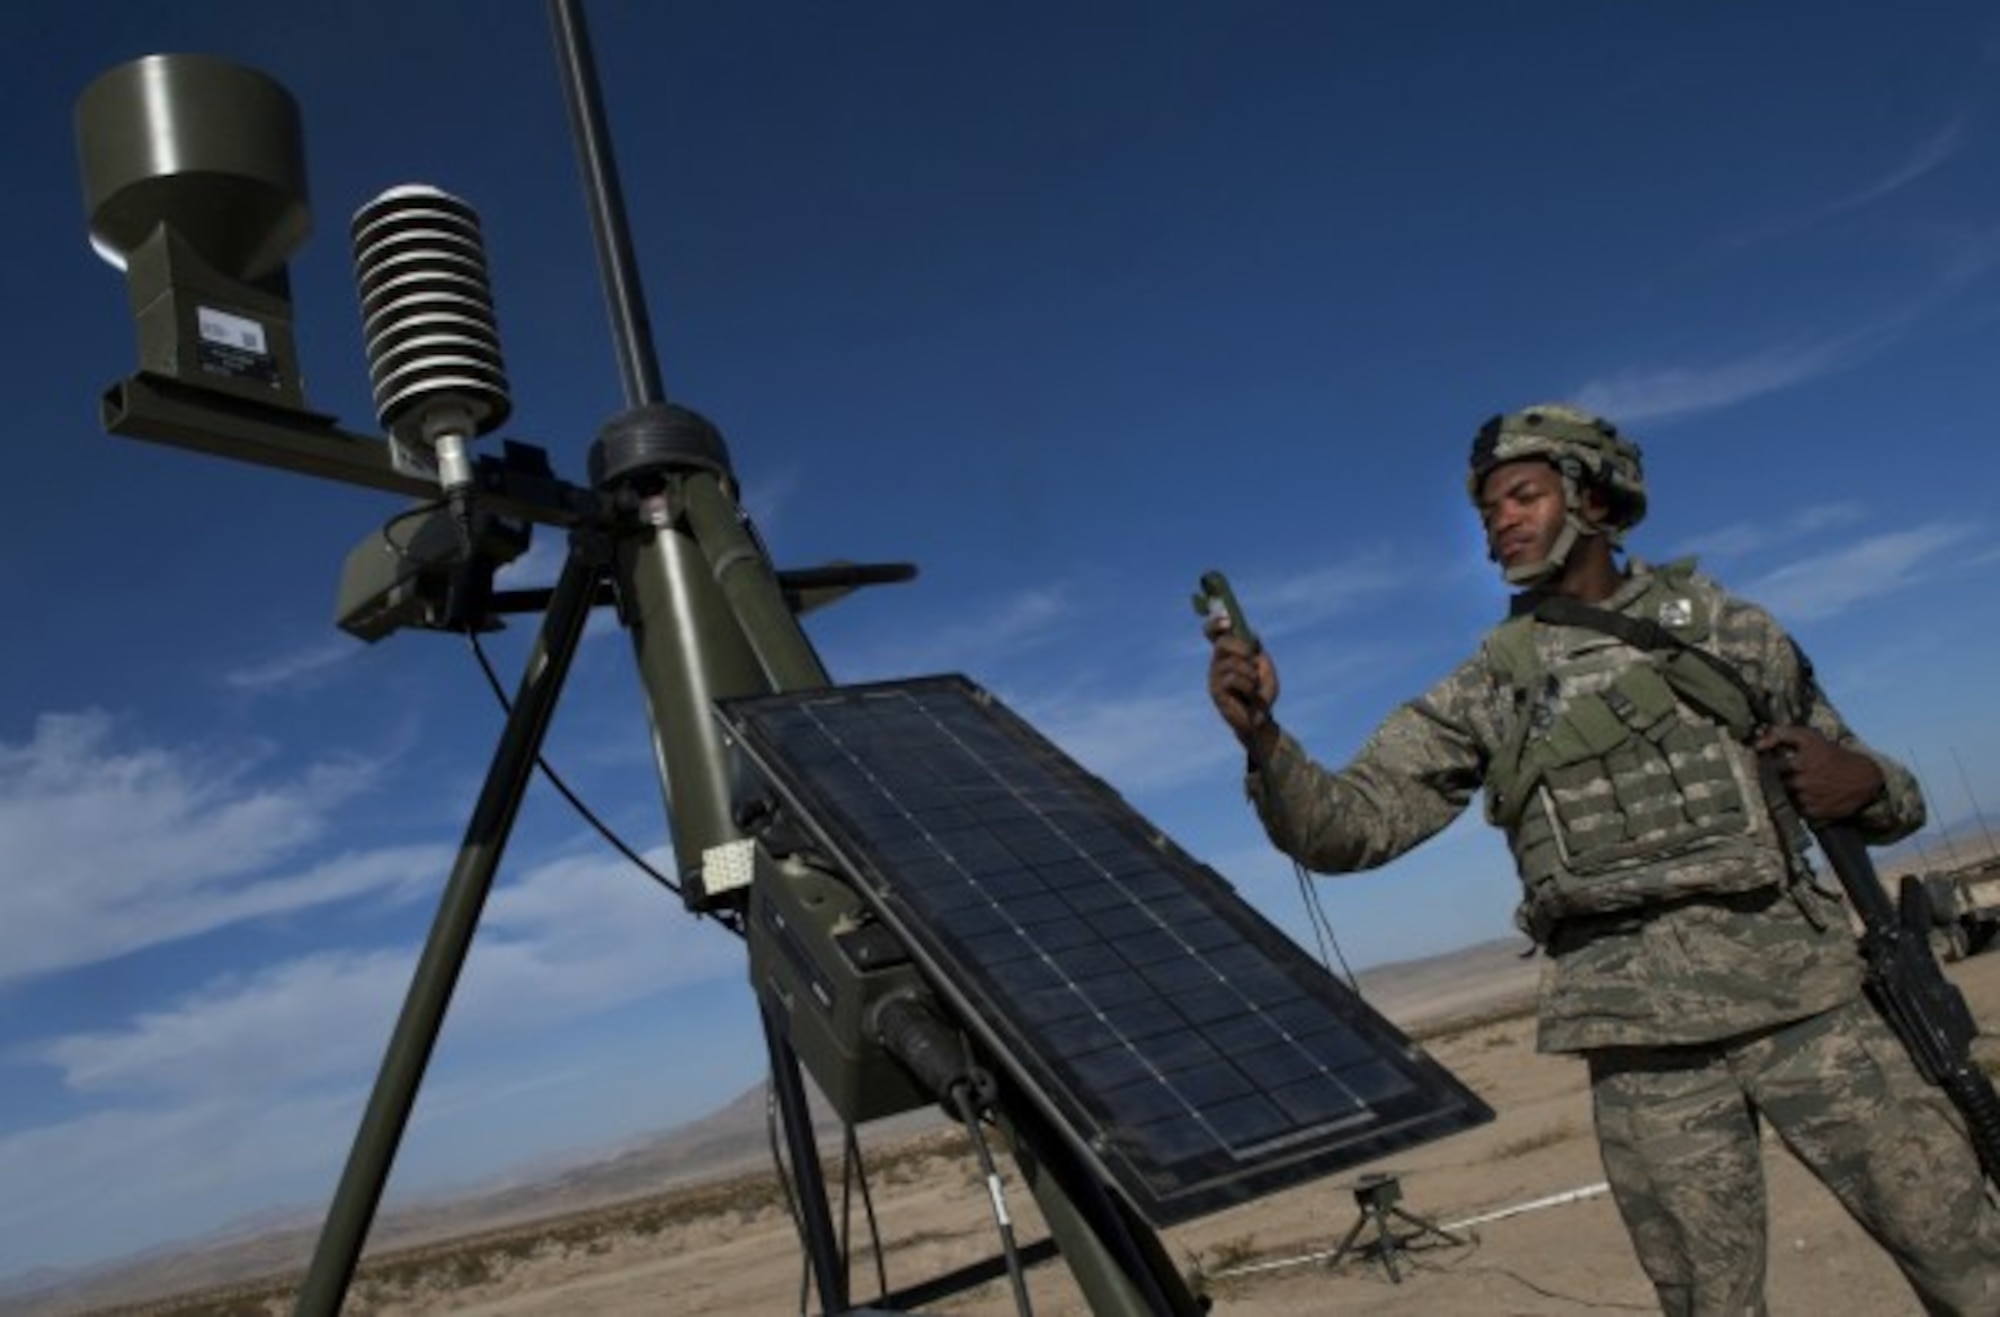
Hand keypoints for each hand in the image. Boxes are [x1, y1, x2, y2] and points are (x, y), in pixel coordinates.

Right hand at [1206, 617, 1279, 757]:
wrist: (1260, 720)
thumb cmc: (1262, 694)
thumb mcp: (1265, 669)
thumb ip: (1258, 652)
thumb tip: (1253, 634)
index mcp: (1229, 653)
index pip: (1213, 633)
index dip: (1216, 623)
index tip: (1227, 621)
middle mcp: (1218, 662)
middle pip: (1221, 642)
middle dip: (1240, 646)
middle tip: (1252, 656)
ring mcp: (1215, 676)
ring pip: (1232, 662)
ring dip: (1250, 673)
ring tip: (1254, 686)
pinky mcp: (1215, 691)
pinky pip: (1232, 678)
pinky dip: (1247, 685)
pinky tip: (1251, 695)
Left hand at [1755, 725, 1884, 822]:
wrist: (1864, 777)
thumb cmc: (1832, 754)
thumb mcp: (1810, 737)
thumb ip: (1781, 734)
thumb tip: (1757, 745)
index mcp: (1802, 761)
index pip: (1770, 766)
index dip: (1765, 766)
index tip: (1764, 765)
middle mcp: (1805, 781)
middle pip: (1775, 784)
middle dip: (1773, 780)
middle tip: (1778, 776)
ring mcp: (1810, 799)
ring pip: (1784, 798)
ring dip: (1785, 793)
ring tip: (1796, 786)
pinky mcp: (1815, 813)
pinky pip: (1795, 810)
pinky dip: (1796, 804)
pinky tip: (1805, 796)